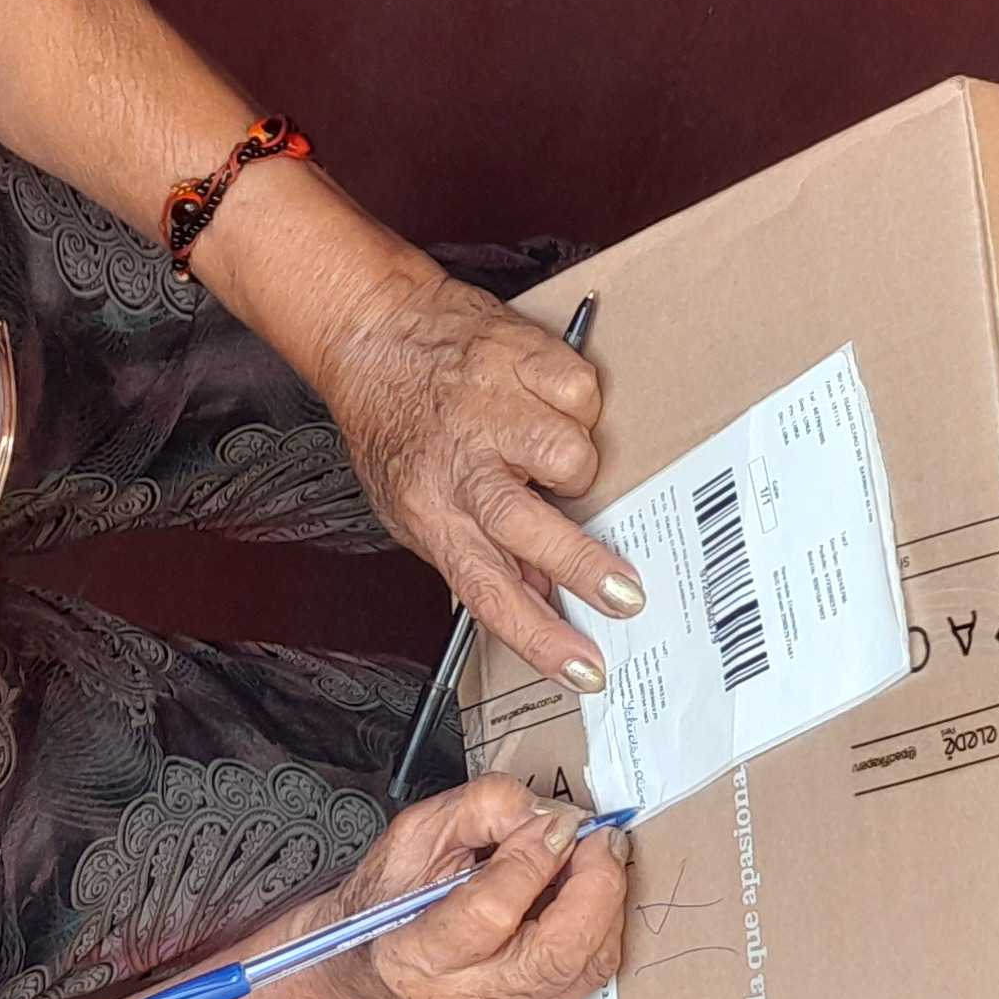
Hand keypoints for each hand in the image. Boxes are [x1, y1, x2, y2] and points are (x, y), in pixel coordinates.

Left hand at [319, 271, 645, 690]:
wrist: (371, 329)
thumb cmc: (394, 423)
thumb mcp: (411, 504)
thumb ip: (474, 552)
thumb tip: (540, 600)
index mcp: (432, 510)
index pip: (488, 593)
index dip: (541, 638)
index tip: (587, 669)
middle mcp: (461, 463)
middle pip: (529, 529)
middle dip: (584, 566)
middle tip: (627, 594)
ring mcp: (492, 407)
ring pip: (572, 455)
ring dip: (576, 462)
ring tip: (550, 455)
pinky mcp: (521, 356)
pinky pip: (582, 393)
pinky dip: (577, 403)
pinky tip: (548, 403)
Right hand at [319, 775, 628, 998]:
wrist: (375, 964)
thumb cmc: (391, 899)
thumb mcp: (420, 832)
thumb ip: (487, 810)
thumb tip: (554, 818)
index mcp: (418, 954)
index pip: (493, 912)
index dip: (537, 858)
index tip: (561, 823)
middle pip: (557, 953)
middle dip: (596, 885)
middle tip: (600, 840)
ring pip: (587, 967)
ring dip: (606, 904)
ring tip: (593, 860)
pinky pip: (589, 977)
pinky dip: (598, 928)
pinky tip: (585, 897)